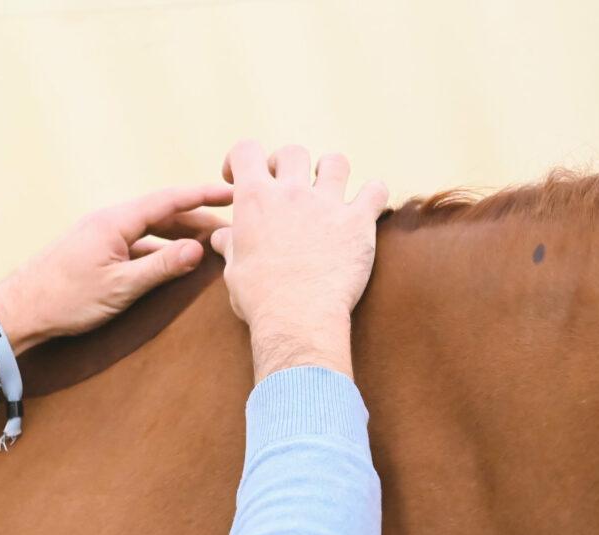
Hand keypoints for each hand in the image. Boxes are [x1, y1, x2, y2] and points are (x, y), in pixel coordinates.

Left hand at [0, 184, 232, 351]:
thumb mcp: (120, 287)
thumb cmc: (65, 300)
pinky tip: (173, 261)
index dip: (202, 196)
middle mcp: (109, 221)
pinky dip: (160, 249)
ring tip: (209, 244)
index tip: (231, 193)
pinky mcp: (95, 250)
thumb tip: (199, 249)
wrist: (18, 311)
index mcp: (116, 222)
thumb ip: (161, 267)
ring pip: (150, 229)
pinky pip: (137, 242)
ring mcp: (101, 235)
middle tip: (231, 228)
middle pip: (163, 213)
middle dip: (198, 218)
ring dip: (180, 235)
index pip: (169, 201)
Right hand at [211, 142, 387, 380]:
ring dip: (331, 172)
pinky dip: (373, 194)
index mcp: (254, 199)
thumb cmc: (260, 299)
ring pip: (336, 162)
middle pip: (293, 152)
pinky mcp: (358, 222)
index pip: (245, 151)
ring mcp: (327, 204)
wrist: (297, 320)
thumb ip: (230, 246)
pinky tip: (366, 206)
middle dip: (288, 165)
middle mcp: (291, 192)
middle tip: (287, 187)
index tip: (239, 176)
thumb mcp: (234, 271)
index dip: (240, 159)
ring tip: (329, 191)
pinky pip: (376, 191)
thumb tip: (222, 237)